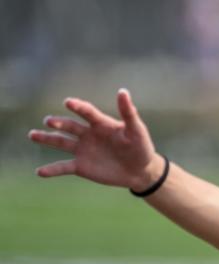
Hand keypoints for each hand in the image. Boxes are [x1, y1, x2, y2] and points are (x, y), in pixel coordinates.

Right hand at [28, 89, 165, 190]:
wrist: (140, 171)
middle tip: (49, 121)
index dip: (78, 107)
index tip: (69, 103)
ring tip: (33, 135)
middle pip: (69, 126)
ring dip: (46, 138)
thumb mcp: (137, 130)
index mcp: (100, 123)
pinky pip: (63, 167)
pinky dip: (51, 170)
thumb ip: (129, 112)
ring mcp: (82, 150)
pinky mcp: (81, 166)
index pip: (87, 112)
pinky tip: (40, 172)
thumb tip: (122, 91)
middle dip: (59, 123)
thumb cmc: (140, 147)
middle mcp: (87, 134)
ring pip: (60, 142)